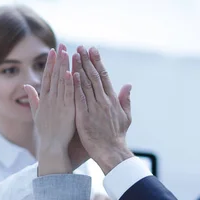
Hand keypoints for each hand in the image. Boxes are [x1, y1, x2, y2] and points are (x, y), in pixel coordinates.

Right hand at [25, 44, 74, 175]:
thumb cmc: (45, 132)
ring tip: (67, 52)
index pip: (47, 77)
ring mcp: (58, 104)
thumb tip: (26, 85)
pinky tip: (70, 72)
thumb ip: (33, 99)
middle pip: (53, 76)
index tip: (52, 50)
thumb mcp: (36, 114)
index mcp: (44, 99)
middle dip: (57, 60)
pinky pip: (68, 94)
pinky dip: (68, 83)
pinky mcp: (67, 111)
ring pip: (61, 82)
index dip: (49, 63)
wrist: (51, 147)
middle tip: (61, 45)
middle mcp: (50, 100)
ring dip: (64, 66)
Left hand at [72, 46, 133, 174]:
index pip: (104, 76)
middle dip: (87, 60)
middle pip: (94, 76)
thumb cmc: (118, 136)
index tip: (92, 50)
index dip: (97, 62)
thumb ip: (126, 100)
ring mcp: (94, 108)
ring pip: (86, 84)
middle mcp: (104, 101)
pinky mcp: (85, 116)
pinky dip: (75, 86)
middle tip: (81, 47)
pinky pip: (79, 98)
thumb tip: (128, 85)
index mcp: (112, 99)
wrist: (112, 152)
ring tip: (74, 55)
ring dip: (79, 68)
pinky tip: (70, 75)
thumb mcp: (126, 116)